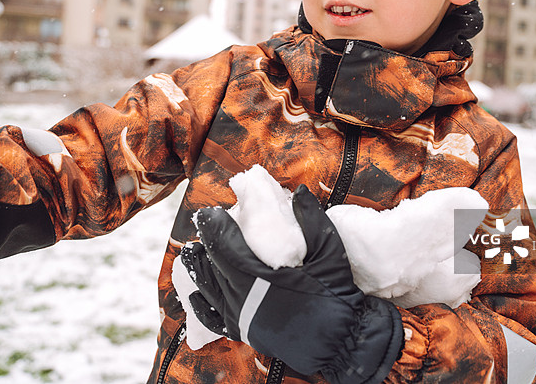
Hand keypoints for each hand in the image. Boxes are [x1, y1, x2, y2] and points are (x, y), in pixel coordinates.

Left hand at [181, 185, 402, 383]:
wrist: (341, 342)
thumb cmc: (335, 297)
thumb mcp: (330, 253)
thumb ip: (313, 221)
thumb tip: (301, 192)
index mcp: (258, 278)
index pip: (224, 246)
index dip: (214, 227)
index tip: (210, 213)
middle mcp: (242, 299)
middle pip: (212, 266)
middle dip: (206, 244)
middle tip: (205, 227)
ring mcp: (241, 318)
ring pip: (209, 290)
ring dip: (200, 269)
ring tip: (194, 252)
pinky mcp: (245, 332)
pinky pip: (214, 319)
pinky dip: (202, 306)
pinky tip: (195, 296)